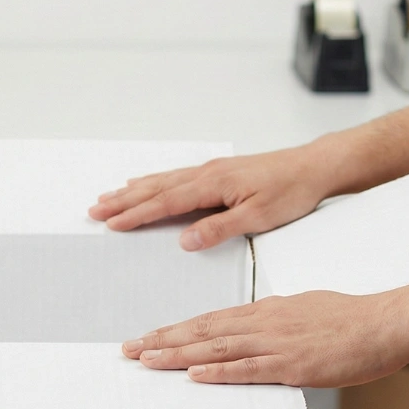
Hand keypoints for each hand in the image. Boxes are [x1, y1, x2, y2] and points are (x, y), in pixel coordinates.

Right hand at [88, 144, 336, 249]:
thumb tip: (185, 241)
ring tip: (107, 198)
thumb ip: (219, 228)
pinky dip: (152, 181)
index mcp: (213, 185)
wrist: (314, 167)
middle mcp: (206, 174)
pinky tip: (142, 183)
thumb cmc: (291, 191)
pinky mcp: (217, 172)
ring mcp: (210, 170)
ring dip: (132, 190)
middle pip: (155, 188)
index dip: (136, 215)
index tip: (111, 224)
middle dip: (123, 201)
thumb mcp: (258, 217)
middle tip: (95, 210)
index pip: (165, 203)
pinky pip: (174, 176)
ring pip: (161, 181)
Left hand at [122, 291, 408, 387]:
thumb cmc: (350, 318)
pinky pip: (248, 369)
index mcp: (264, 310)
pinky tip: (194, 375)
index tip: (146, 335)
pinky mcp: (293, 364)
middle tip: (127, 348)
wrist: (387, 322)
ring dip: (177, 355)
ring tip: (146, 359)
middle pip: (202, 332)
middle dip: (161, 340)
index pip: (208, 320)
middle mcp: (262, 323)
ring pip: (215, 349)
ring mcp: (276, 344)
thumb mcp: (302, 310)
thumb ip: (273, 320)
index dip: (174, 329)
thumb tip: (251, 327)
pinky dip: (218, 372)